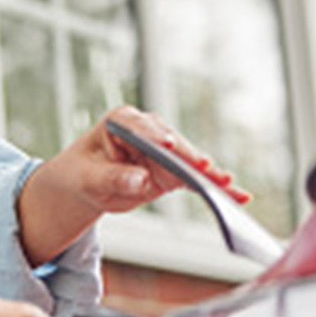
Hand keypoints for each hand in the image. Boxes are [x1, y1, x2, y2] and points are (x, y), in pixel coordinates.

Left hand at [17, 107, 251, 264]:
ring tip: (229, 187)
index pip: (141, 127)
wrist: (83, 185)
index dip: (155, 135)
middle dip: (190, 158)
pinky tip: (235, 195)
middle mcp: (148, 131)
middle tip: (206, 171)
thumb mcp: (88, 178)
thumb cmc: (80, 174)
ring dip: (210, 175)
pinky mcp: (171, 170)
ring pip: (189, 162)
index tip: (166, 144)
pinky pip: (194, 179)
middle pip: (173, 144)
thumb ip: (113, 178)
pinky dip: (212, 187)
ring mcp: (163, 150)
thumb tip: (140, 179)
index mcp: (122, 122)